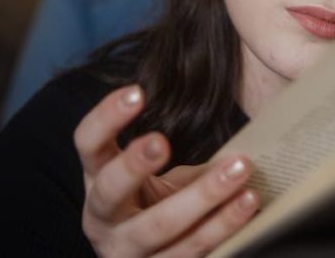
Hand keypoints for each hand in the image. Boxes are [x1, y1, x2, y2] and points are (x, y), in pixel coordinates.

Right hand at [74, 85, 258, 256]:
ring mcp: (126, 253)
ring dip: (204, 196)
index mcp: (96, 181)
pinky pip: (192, 251)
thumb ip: (162, 148)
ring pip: (160, 227)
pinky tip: (246, 204)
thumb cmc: (152, 204)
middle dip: (135, 166)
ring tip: (238, 170)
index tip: (137, 93)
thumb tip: (219, 118)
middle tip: (162, 141)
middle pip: (111, 191)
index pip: (87, 144)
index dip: (106, 118)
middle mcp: (102, 219)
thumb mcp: (146, 174)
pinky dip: (223, 226)